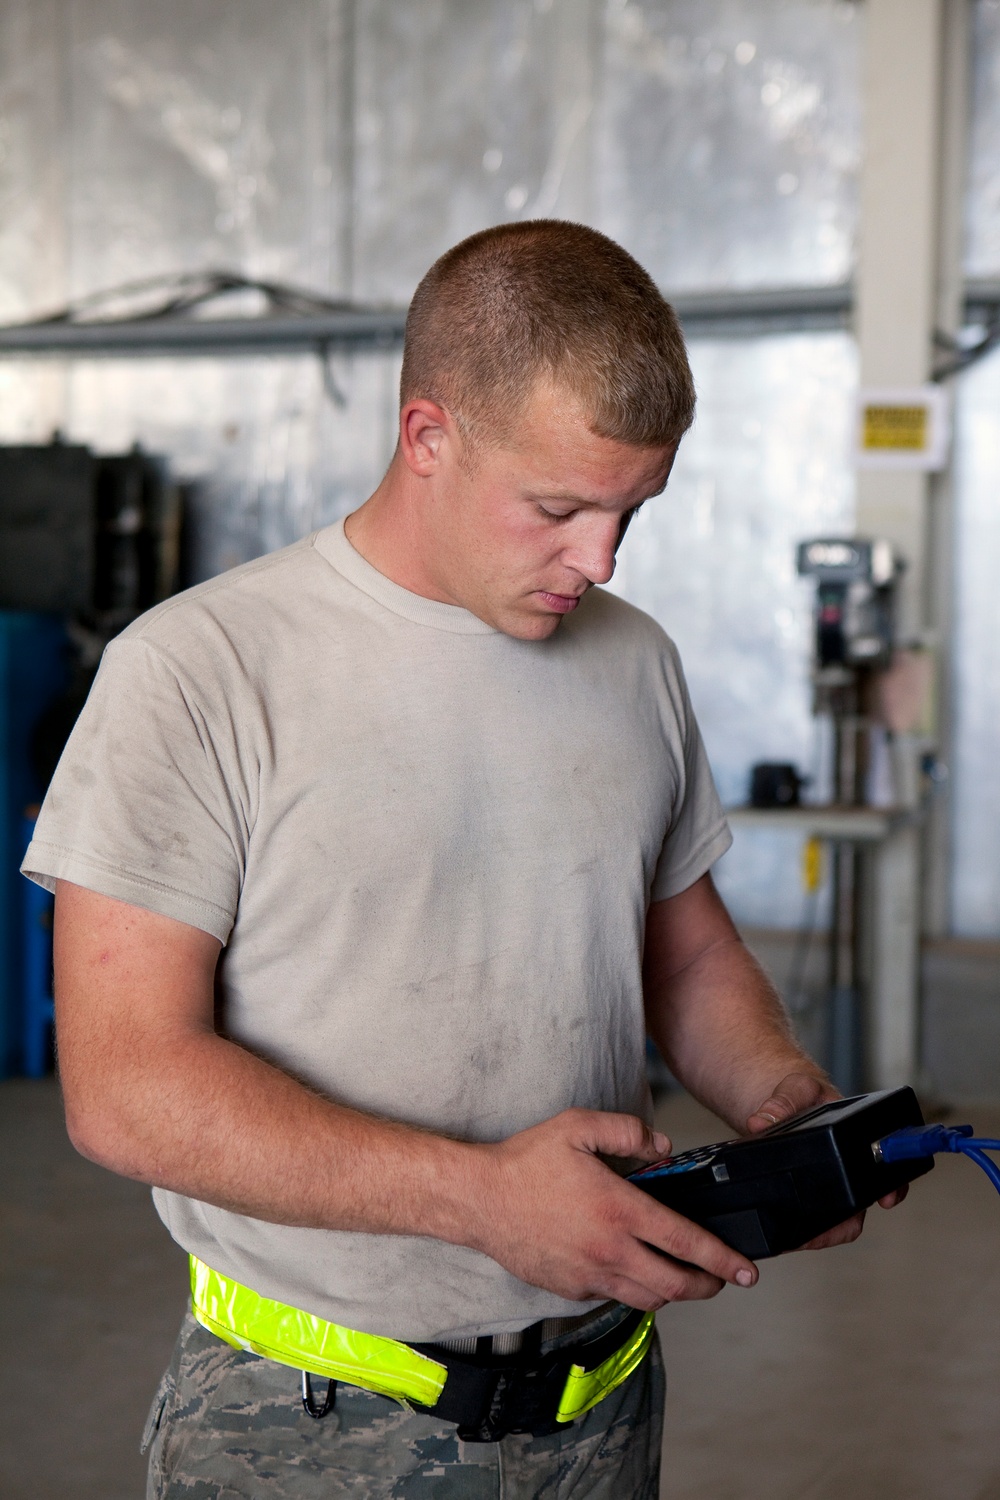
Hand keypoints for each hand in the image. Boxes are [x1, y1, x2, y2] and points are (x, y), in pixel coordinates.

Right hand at [472, 1108, 759, 1309]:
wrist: (478, 1199)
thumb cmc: (524, 1162)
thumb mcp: (578, 1127)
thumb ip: (628, 1132)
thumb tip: (662, 1146)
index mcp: (618, 1210)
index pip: (686, 1243)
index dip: (722, 1260)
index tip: (746, 1270)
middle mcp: (608, 1251)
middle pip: (674, 1286)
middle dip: (707, 1286)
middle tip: (720, 1279)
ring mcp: (589, 1276)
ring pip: (647, 1299)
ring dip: (672, 1292)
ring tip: (681, 1276)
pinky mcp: (570, 1289)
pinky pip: (614, 1297)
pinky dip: (633, 1289)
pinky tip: (631, 1268)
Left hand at [745, 1071, 906, 1249]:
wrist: (781, 1103)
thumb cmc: (800, 1094)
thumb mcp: (794, 1088)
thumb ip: (781, 1102)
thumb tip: (759, 1122)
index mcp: (856, 1139)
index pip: (887, 1168)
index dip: (892, 1186)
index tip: (885, 1197)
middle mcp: (848, 1166)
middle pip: (861, 1205)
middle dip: (848, 1222)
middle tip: (824, 1230)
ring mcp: (831, 1183)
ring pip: (839, 1219)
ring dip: (824, 1231)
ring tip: (799, 1236)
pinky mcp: (811, 1195)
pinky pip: (815, 1220)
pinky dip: (805, 1230)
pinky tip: (787, 1234)